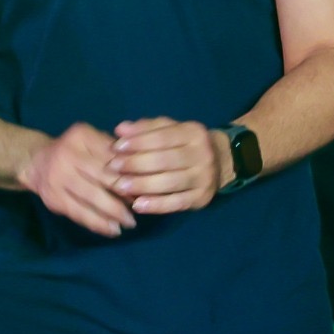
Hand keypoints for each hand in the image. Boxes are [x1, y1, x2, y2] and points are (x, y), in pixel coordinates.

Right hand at [18, 123, 136, 236]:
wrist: (35, 161)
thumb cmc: (75, 151)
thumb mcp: (92, 140)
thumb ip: (114, 150)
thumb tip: (143, 173)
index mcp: (81, 137)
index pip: (112, 156)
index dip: (132, 172)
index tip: (149, 184)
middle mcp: (67, 155)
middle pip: (103, 177)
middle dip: (126, 193)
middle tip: (142, 204)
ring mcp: (58, 177)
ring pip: (92, 198)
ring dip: (115, 212)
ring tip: (131, 222)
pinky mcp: (53, 198)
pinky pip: (80, 214)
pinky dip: (99, 224)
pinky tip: (113, 230)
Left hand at [110, 117, 226, 214]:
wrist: (219, 161)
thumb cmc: (183, 142)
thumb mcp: (169, 128)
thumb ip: (145, 128)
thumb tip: (121, 129)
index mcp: (193, 133)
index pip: (162, 137)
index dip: (138, 142)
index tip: (116, 147)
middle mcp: (202, 155)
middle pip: (165, 161)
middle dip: (136, 164)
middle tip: (113, 167)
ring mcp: (204, 179)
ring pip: (170, 183)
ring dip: (142, 185)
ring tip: (120, 186)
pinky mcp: (202, 199)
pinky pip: (177, 203)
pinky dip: (156, 205)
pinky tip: (138, 205)